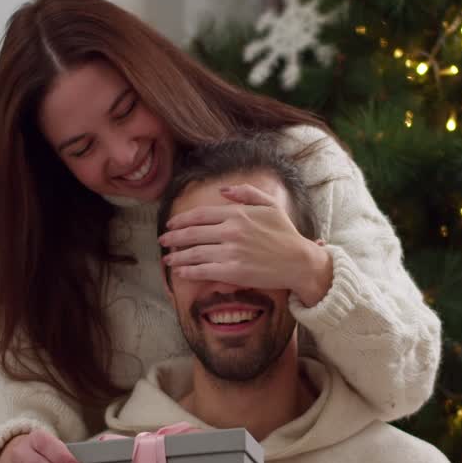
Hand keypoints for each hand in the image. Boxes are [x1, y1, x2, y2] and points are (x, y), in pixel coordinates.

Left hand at [159, 184, 332, 304]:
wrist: (299, 261)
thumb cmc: (285, 234)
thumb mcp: (270, 205)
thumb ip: (246, 193)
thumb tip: (223, 190)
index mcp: (238, 214)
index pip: (201, 215)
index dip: (182, 220)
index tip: (171, 224)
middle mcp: (231, 231)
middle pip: (193, 233)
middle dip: (173, 237)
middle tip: (162, 241)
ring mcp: (231, 252)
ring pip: (195, 253)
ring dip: (177, 256)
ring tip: (167, 259)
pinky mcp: (233, 271)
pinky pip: (204, 270)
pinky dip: (189, 271)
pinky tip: (180, 272)